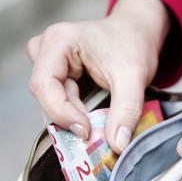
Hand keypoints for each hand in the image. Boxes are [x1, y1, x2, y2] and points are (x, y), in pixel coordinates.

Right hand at [27, 0, 169, 152]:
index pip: (43, 85)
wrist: (137, 34)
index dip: (62, 113)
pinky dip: (76, 114)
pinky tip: (93, 116)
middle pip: (45, 95)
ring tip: (97, 120)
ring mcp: (48, 61)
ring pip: (51, 101)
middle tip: (94, 131)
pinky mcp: (55, 74)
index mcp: (58, 40)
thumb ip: (126, 111)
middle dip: (70, 117)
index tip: (87, 131)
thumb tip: (118, 146)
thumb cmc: (133, 45)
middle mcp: (45, 48)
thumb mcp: (134, 77)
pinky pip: (58, 101)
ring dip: (74, 116)